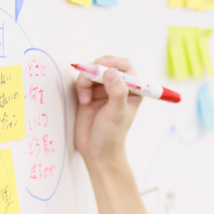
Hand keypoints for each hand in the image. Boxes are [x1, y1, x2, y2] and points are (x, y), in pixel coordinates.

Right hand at [73, 55, 141, 171]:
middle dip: (95, 71)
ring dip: (85, 81)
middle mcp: (118, 87)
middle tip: (87, 77)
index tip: (101, 65)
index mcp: (132, 90)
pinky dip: (81, 87)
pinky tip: (83, 101)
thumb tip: (111, 72)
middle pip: (105, 66)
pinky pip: (83, 81)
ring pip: (92, 72)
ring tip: (84, 98)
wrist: (96, 150)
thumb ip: (117, 92)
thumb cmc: (111, 135)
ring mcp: (103, 90)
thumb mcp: (116, 113)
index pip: (125, 66)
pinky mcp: (90, 93)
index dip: (112, 62)